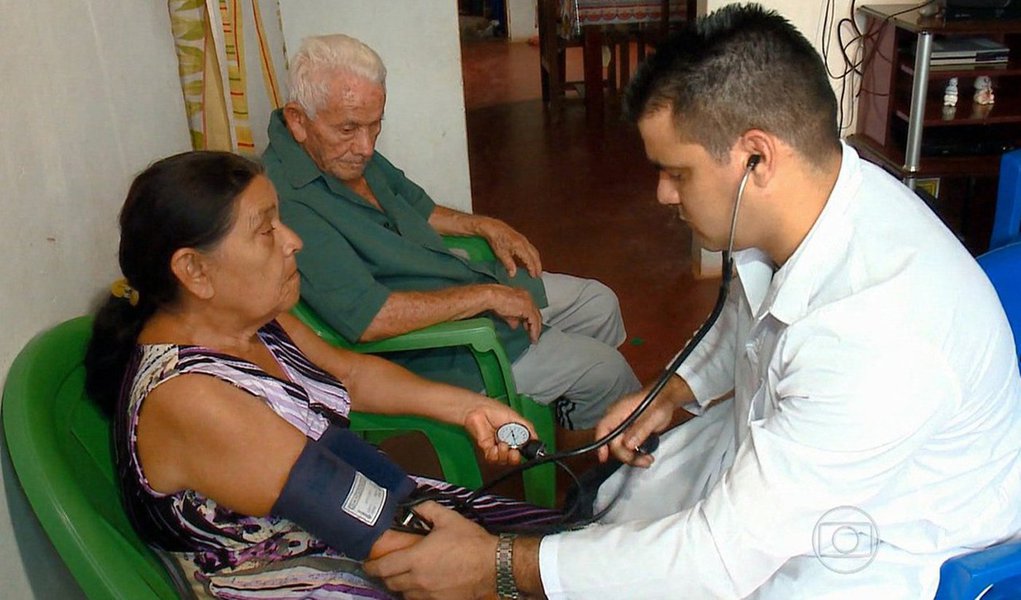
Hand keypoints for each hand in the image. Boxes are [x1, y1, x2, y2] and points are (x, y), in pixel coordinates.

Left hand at [364, 502, 497, 599]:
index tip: (367, 564)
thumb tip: (413, 505)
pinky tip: (423, 585)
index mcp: (415, 559)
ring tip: (405, 575)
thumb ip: (426, 510)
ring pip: (404, 594)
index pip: (383, 567)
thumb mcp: (448, 518)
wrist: (494, 565)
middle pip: (391, 583)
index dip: (371, 567)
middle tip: (387, 567)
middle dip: (386, 575)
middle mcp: (418, 581)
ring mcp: (429, 595)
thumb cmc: (471, 542)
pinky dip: (416, 593)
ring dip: (401, 585)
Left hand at [463, 399, 536, 464]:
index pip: (523, 451)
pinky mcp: (486, 449)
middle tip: (514, 451)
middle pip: (514, 460)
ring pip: (503, 461)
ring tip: (503, 444)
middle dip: (515, 458)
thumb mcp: (517, 418)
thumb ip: (528, 429)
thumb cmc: (495, 410)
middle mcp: (506, 444)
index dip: (525, 454)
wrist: (480, 409)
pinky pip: (493, 459)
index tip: (526, 450)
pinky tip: (495, 446)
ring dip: (504, 454)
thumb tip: (536, 439)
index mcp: (515, 438)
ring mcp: (496, 448)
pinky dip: (495, 454)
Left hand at [479, 218, 541, 277]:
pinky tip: (530, 259)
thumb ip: (508, 264)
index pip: (530, 260)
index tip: (533, 276)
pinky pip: (531, 248)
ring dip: (536, 260)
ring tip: (536, 269)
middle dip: (538, 266)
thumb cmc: (496, 239)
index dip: (532, 269)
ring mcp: (523, 240)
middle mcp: (524, 242)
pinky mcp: (521, 238)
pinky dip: (533, 255)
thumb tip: (513, 274)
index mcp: (520, 246)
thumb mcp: (501, 254)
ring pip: (534, 251)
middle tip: (538, 275)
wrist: (493, 227)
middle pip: (535, 256)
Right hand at [487, 285, 541, 342]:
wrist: (492, 297)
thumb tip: (515, 325)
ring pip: (537, 318)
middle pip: (536, 313)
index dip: (530, 320)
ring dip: (536, 329)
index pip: (531, 310)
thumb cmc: (495, 300)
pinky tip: (533, 336)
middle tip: (533, 334)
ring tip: (534, 337)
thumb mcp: (506, 312)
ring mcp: (528, 302)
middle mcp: (527, 298)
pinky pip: (534, 322)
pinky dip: (534, 330)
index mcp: (522, 296)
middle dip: (534, 325)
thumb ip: (513, 319)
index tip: (529, 327)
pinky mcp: (527, 308)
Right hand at [595, 389, 673, 467]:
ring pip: (620, 447)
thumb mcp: (654, 416)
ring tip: (647, 459)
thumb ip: (641, 430)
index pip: (603, 428)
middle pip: (613, 442)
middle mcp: (616, 419)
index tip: (604, 458)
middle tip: (644, 460)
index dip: (601, 443)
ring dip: (632, 457)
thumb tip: (627, 444)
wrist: (665, 398)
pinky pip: (625, 446)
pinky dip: (634, 454)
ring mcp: (622, 426)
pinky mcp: (627, 432)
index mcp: (618, 411)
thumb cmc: (660, 401)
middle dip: (627, 455)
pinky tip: (644, 455)